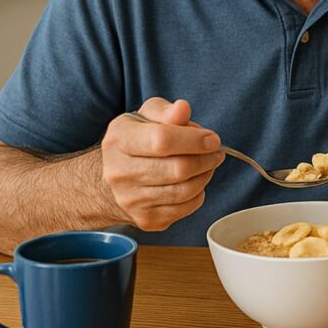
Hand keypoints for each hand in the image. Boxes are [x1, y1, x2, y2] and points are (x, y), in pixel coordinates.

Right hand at [100, 97, 223, 230]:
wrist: (112, 178)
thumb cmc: (136, 141)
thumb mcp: (146, 116)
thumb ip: (166, 110)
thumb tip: (182, 109)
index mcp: (119, 140)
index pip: (162, 140)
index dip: (195, 140)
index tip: (212, 139)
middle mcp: (120, 173)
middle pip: (178, 169)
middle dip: (206, 158)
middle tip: (216, 151)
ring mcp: (131, 200)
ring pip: (185, 190)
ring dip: (206, 175)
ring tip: (208, 163)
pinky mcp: (146, 219)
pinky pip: (186, 207)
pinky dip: (199, 193)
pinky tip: (195, 181)